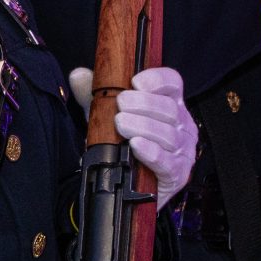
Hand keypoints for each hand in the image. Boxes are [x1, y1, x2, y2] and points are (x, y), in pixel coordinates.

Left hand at [71, 66, 199, 207]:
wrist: (128, 185)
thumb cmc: (124, 144)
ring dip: (144, 126)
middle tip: (121, 104)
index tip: (136, 82)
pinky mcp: (177, 174)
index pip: (172, 83)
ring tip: (121, 123)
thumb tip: (78, 75)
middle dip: (144, 104)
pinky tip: (136, 145)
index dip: (157, 80)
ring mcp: (183, 150)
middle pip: (170, 108)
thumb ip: (92, 94)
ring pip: (169, 134)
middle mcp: (181, 125)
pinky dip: (151, 152)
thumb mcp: (106, 116)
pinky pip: (167, 161)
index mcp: (170, 104)